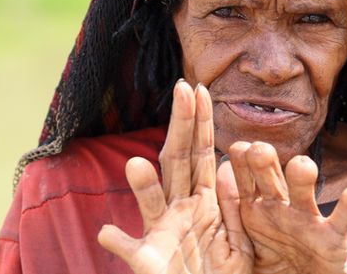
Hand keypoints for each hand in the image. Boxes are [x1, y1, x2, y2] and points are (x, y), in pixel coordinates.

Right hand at [98, 81, 252, 273]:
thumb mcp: (239, 241)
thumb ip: (233, 207)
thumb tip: (223, 166)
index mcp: (203, 202)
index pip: (202, 154)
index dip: (200, 123)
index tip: (200, 89)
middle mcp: (180, 210)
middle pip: (179, 161)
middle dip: (182, 126)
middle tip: (183, 89)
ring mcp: (163, 235)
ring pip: (153, 202)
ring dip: (143, 185)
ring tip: (136, 163)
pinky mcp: (150, 264)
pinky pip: (133, 254)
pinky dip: (118, 244)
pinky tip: (107, 232)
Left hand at [224, 141, 346, 273]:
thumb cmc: (270, 258)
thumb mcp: (243, 240)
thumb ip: (231, 211)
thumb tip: (219, 169)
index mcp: (255, 207)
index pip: (244, 178)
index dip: (241, 162)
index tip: (237, 148)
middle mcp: (281, 206)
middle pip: (271, 177)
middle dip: (265, 162)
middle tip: (259, 150)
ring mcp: (307, 218)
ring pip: (304, 191)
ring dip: (303, 176)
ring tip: (301, 165)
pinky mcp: (333, 237)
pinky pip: (342, 218)